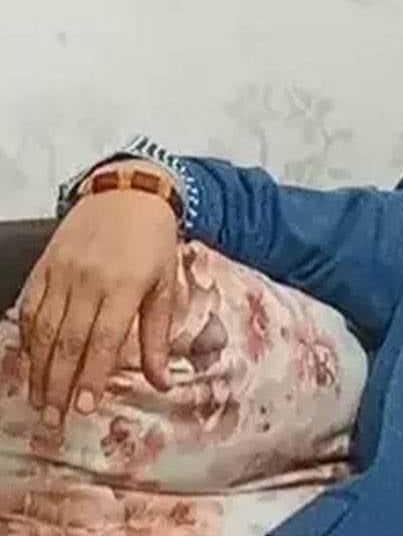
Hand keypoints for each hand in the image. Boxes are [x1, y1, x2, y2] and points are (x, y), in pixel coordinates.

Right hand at [18, 162, 180, 425]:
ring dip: (37, 368)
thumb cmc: (154, 243)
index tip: (83, 407)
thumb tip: (163, 382)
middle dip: (58, 384)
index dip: (90, 376)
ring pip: (43, 329)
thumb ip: (159, 337)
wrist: (129, 193)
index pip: (104, 340)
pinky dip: (26, 338)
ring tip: (37, 400)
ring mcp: (62, 272)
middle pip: (67, 341)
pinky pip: (29, 307)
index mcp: (125, 286)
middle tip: (53, 418)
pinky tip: (27, 362)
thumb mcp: (166, 287)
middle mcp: (89, 280)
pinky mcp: (44, 266)